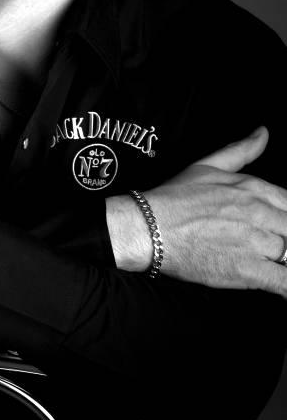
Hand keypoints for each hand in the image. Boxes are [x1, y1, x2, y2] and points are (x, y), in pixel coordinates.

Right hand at [108, 127, 286, 296]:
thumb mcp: (206, 166)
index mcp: (254, 189)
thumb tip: (263, 133)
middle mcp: (260, 213)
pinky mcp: (247, 271)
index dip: (283, 219)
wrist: (146, 228)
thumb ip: (241, 151)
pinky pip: (284, 282)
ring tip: (263, 260)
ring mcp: (255, 242)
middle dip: (283, 240)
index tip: (274, 227)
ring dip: (282, 260)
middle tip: (267, 245)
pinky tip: (281, 286)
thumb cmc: (172, 199)